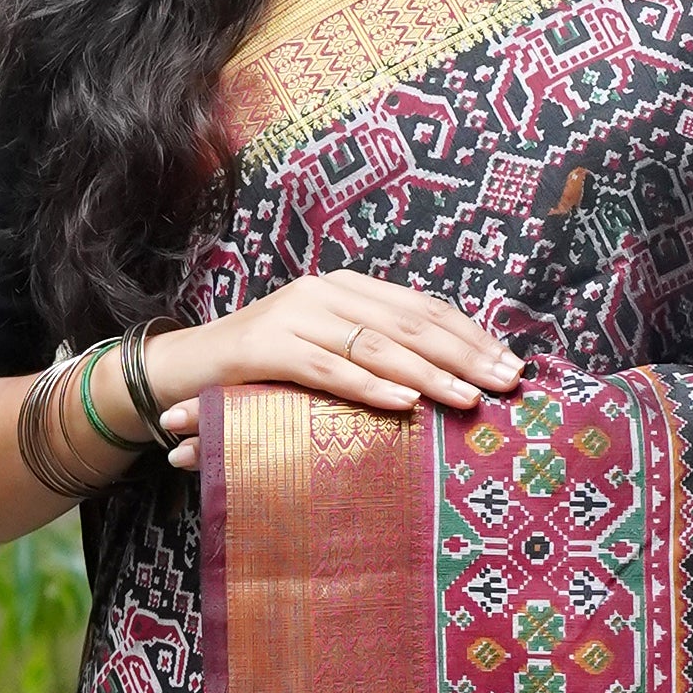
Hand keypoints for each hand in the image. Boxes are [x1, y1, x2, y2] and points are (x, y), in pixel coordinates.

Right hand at [148, 270, 520, 475]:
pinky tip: (405, 404)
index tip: (510, 365)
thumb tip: (446, 378)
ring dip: (428, 373)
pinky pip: (328, 368)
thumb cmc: (264, 369)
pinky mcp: (266, 348)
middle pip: (409, 322)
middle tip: (504, 382)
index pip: (423, 307)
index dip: (470, 335)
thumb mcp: (326, 353)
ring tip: (467, 397)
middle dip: (463, 353)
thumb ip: (375, 354)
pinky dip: (369, 387)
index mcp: (347, 288)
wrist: (183, 368)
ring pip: (375, 344)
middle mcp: (324, 292)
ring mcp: (294, 316)